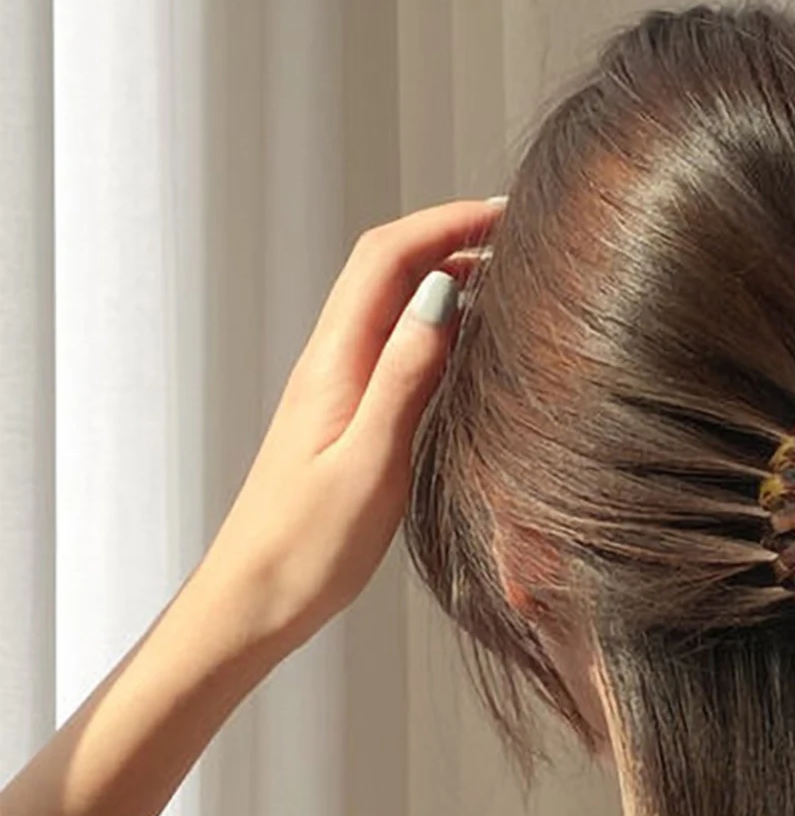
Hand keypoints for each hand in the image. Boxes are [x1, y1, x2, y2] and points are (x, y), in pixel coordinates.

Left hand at [198, 198, 503, 655]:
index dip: (446, 223)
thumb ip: (405, 377)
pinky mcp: (346, 417)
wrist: (252, 602)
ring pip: (392, 305)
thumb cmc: (306, 548)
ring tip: (510, 279)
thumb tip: (443, 294)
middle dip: (452, 235)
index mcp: (335, 364)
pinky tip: (472, 347)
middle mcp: (332, 363)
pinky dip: (437, 325)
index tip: (508, 213)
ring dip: (447, 276)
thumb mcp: (368, 463)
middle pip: (388, 267)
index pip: (388, 259)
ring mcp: (337, 388)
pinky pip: (394, 346)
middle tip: (521, 237)